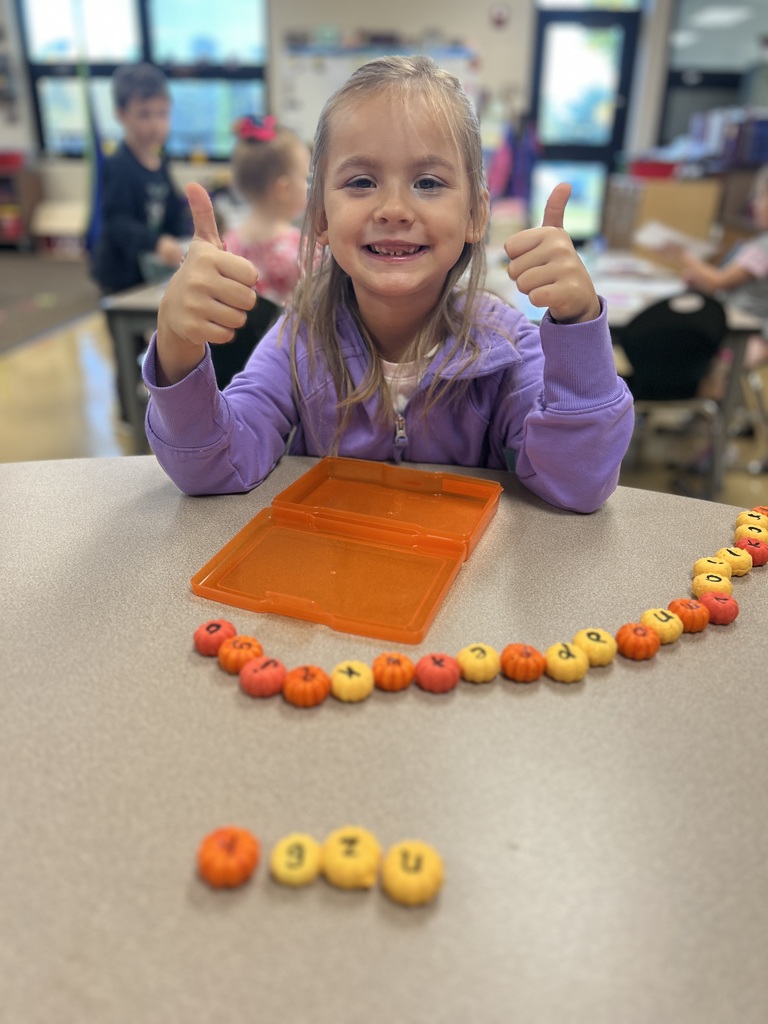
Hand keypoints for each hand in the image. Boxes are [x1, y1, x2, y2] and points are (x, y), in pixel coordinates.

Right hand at [156, 182, 258, 384]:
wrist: (172, 310)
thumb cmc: (198, 274)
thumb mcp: (203, 245)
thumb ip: (204, 216)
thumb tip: (193, 185)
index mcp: (208, 258)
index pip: (252, 275)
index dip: (244, 280)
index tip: (227, 277)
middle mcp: (199, 279)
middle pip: (249, 300)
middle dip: (241, 301)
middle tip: (223, 296)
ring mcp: (194, 305)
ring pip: (240, 319)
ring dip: (232, 317)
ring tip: (215, 308)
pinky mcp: (193, 328)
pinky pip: (228, 335)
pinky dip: (223, 333)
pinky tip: (209, 322)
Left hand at [504, 183, 600, 323]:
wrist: (580, 297)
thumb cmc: (558, 266)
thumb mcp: (555, 237)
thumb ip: (554, 211)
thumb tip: (565, 184)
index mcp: (551, 232)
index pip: (510, 248)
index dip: (518, 260)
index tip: (536, 261)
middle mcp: (560, 246)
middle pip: (513, 269)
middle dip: (523, 278)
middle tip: (543, 277)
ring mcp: (567, 268)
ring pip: (523, 284)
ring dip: (530, 290)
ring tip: (547, 286)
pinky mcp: (569, 290)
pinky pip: (534, 297)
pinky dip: (539, 301)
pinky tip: (552, 296)